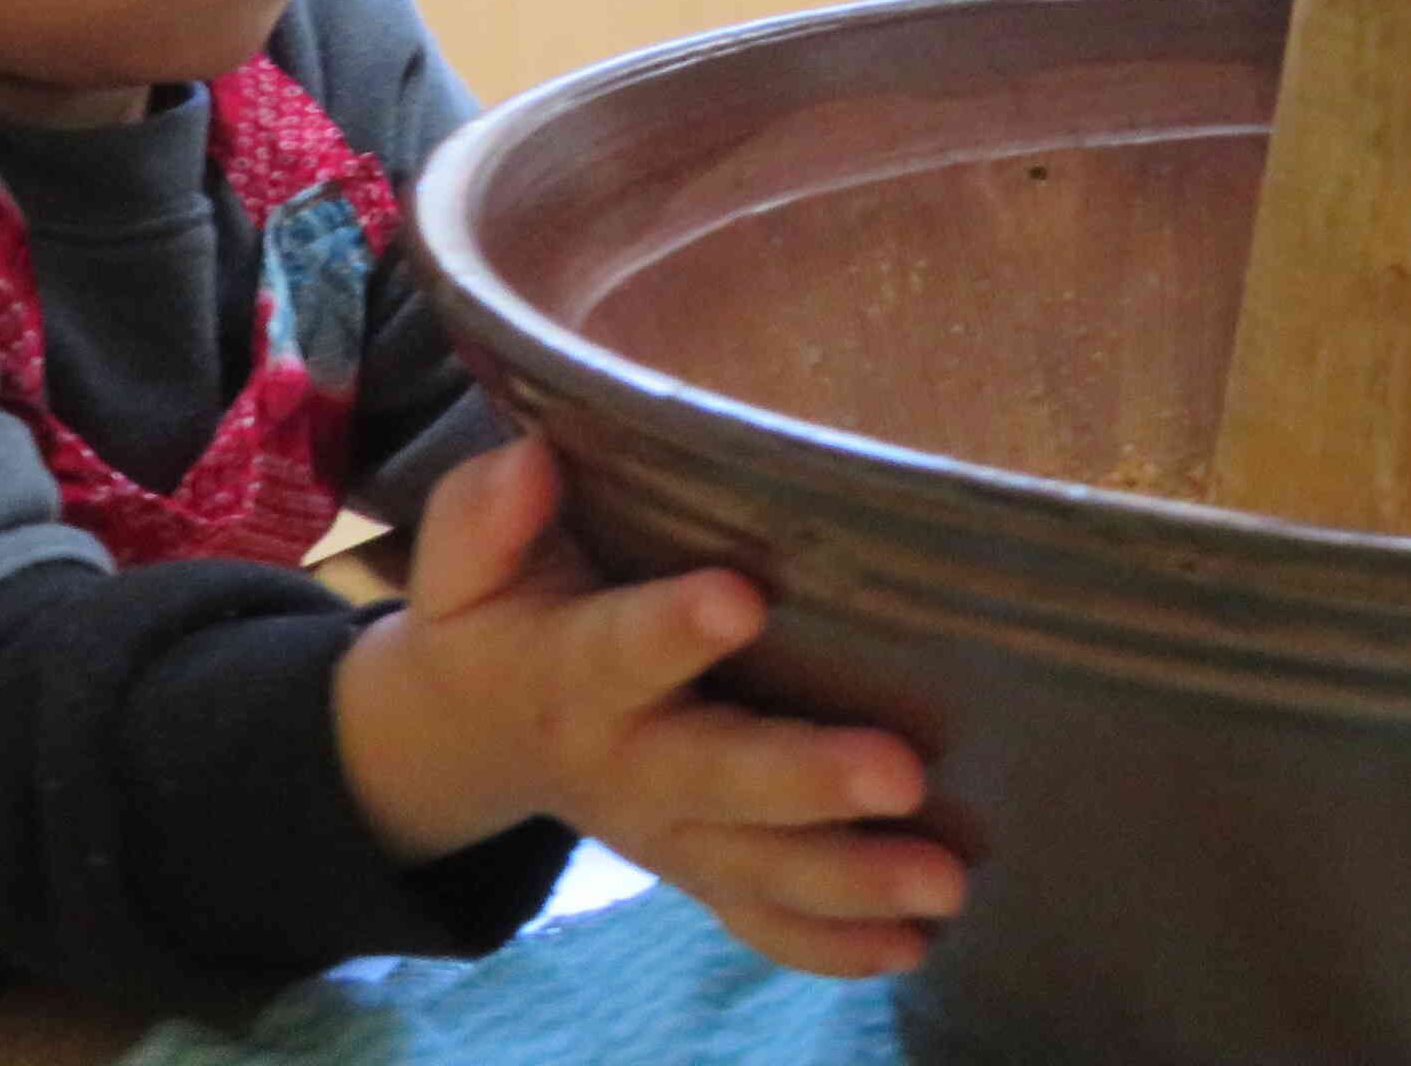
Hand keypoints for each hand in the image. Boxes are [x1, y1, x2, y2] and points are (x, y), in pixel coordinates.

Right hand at [332, 438, 962, 976]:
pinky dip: (832, 945)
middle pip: (718, 777)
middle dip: (807, 780)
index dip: (673, 628)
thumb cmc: (500, 612)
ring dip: (853, 879)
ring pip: (759, 865)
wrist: (471, 735)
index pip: (620, 649)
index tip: (740, 599)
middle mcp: (625, 762)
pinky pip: (761, 920)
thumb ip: (487, 516)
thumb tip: (530, 464)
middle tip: (900, 774)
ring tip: (944, 885)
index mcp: (567, 671)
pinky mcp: (700, 869)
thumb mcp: (466, 561)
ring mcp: (668, 831)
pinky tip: (913, 947)